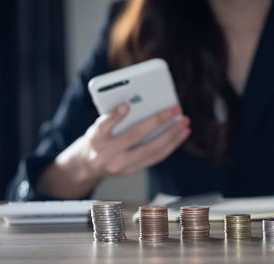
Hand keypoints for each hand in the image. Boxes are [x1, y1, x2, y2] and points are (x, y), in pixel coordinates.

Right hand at [38, 103, 189, 198]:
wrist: (88, 164)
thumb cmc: (99, 137)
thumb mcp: (100, 125)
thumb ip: (116, 116)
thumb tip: (144, 103)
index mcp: (95, 137)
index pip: (103, 126)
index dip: (115, 116)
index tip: (126, 105)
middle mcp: (106, 153)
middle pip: (135, 136)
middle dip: (158, 121)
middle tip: (175, 109)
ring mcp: (120, 165)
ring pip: (151, 150)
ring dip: (171, 135)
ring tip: (184, 123)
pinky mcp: (132, 171)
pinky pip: (156, 158)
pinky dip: (171, 145)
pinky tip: (181, 134)